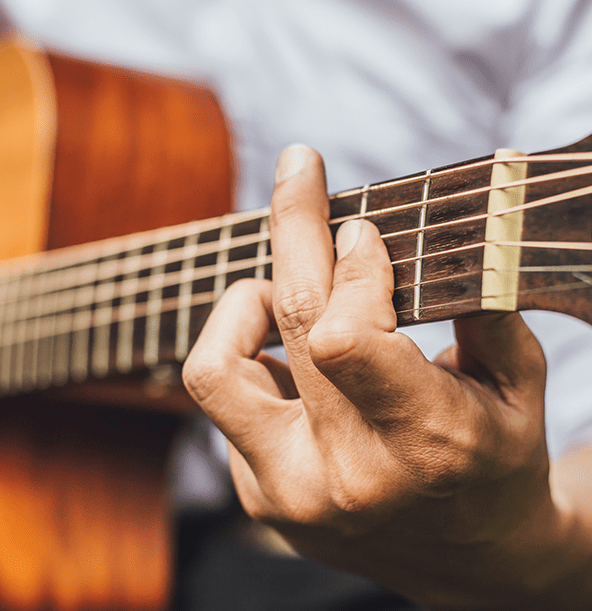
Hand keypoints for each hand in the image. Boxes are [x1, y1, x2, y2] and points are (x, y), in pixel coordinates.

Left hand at [183, 145, 590, 609]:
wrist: (471, 561)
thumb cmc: (497, 459)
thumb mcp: (517, 386)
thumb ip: (481, 306)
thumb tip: (448, 221)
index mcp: (424, 445)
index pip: (343, 333)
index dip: (349, 266)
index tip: (360, 226)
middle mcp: (345, 476)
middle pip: (285, 322)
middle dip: (292, 226)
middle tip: (298, 167)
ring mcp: (289, 495)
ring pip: (211, 368)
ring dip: (241, 308)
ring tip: (277, 294)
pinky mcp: (257, 500)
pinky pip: (226, 404)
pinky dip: (251, 362)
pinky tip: (289, 362)